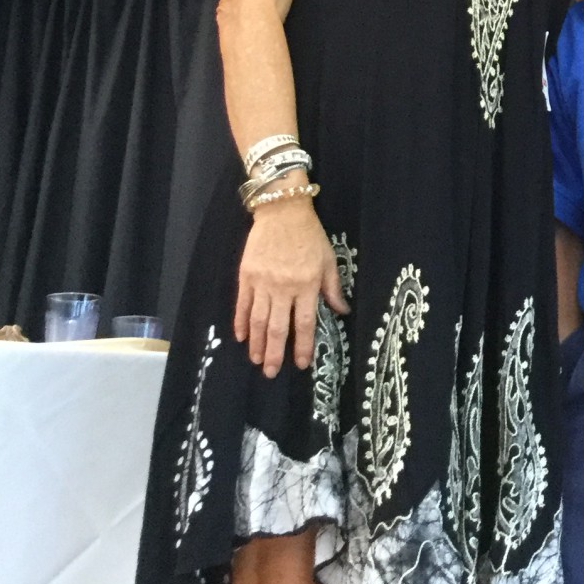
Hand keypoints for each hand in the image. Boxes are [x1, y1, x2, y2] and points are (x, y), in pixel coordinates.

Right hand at [235, 198, 347, 377]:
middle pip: (277, 327)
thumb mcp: (328, 260)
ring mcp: (262, 282)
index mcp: (307, 285)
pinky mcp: (246, 275)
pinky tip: (241, 337)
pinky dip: (240, 322)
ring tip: (256, 361)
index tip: (299, 364)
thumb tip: (342, 312)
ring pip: (257, 320)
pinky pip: (242, 304)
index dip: (301, 346)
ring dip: (256, 344)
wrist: (282, 210)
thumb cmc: (309, 235)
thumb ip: (333, 288)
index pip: (304, 323)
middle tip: (271, 373)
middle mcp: (284, 287)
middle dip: (274, 353)